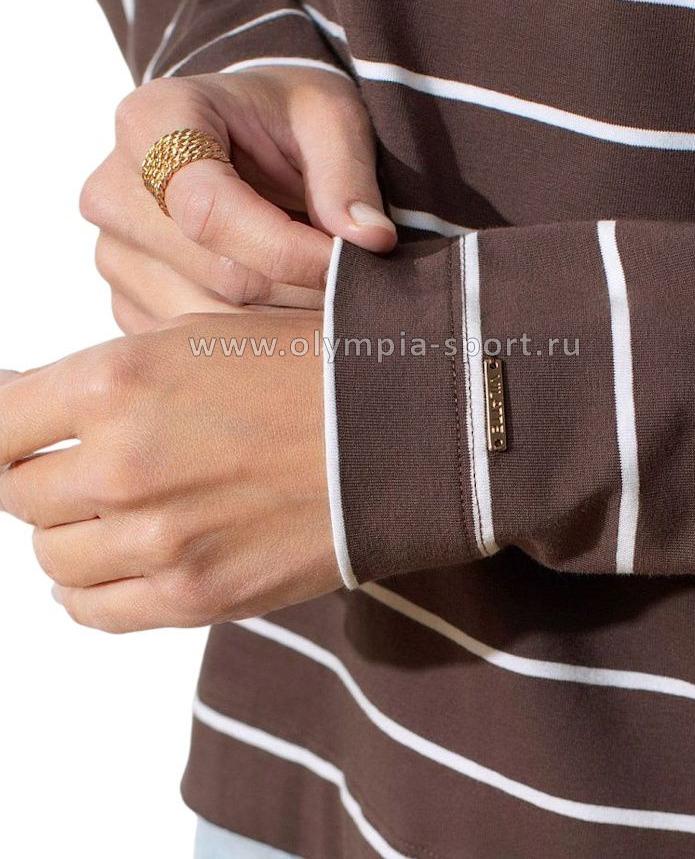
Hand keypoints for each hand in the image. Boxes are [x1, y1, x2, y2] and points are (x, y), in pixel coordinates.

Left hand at [0, 312, 340, 630]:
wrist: (406, 428)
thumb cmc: (309, 369)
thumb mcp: (196, 334)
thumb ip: (104, 376)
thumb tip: (20, 402)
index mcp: (118, 380)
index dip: (6, 429)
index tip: (22, 435)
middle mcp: (124, 462)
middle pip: (17, 492)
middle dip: (44, 477)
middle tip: (89, 465)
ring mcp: (159, 538)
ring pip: (50, 554)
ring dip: (72, 531)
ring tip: (118, 510)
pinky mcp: (196, 595)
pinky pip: (91, 610)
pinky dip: (89, 588)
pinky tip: (122, 559)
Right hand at [81, 67, 396, 333]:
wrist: (239, 133)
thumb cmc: (282, 117)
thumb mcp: (328, 118)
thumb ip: (346, 176)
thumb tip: (369, 240)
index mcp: (152, 123)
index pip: (210, 210)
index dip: (289, 250)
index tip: (351, 260)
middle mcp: (114, 192)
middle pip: (217, 274)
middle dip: (302, 290)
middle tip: (360, 285)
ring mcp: (114, 254)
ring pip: (210, 321)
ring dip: (285, 322)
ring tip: (329, 294)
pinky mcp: (128, 301)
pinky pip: (195, 345)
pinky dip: (254, 341)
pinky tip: (289, 312)